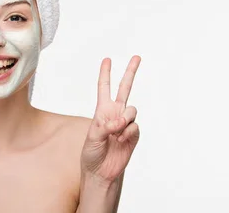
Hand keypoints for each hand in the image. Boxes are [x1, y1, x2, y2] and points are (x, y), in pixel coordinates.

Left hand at [81, 56, 140, 184]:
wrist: (101, 172)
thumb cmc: (92, 153)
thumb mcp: (92, 138)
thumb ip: (105, 127)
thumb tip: (120, 121)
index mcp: (102, 110)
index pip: (104, 88)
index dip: (105, 73)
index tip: (107, 59)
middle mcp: (115, 113)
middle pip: (125, 88)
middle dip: (130, 72)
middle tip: (137, 57)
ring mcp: (126, 123)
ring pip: (132, 110)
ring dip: (124, 120)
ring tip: (116, 133)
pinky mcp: (134, 134)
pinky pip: (135, 126)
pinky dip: (127, 133)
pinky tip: (120, 142)